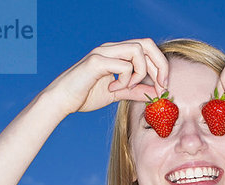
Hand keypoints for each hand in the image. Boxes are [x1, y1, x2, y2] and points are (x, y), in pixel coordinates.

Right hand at [42, 38, 168, 116]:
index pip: (147, 49)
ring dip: (140, 72)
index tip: (162, 87)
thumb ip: (135, 91)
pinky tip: (112, 88)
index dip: (160, 66)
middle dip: (160, 66)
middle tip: (160, 86)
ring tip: (128, 86)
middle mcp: (111, 48)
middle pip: (147, 44)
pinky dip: (124, 80)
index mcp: (117, 53)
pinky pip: (123, 65)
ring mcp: (103, 52)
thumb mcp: (117, 93)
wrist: (61, 101)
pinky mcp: (96, 62)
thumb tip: (155, 93)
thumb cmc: (85, 95)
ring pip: (137, 50)